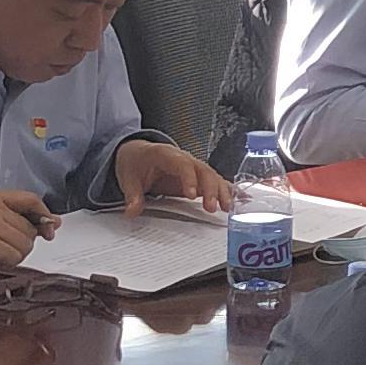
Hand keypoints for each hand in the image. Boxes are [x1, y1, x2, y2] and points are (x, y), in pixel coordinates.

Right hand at [0, 188, 56, 272]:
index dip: (44, 214)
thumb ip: (19, 220)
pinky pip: (15, 256)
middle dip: (22, 242)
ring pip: (25, 243)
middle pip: (30, 227)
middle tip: (0, 247)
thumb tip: (53, 223)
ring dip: (14, 254)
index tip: (50, 227)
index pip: (30, 199)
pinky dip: (7, 263)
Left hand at [112, 136, 233, 215]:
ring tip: (226, 208)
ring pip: (213, 176)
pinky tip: (238, 200)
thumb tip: (132, 211)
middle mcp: (184, 159)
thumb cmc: (135, 162)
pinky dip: (226, 190)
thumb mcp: (128, 178)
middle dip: (210, 188)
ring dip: (221, 191)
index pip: (182, 164)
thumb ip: (132, 195)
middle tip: (212, 207)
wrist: (138, 153)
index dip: (189, 179)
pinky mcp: (197, 177)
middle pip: (203, 170)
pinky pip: (214, 182)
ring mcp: (193, 167)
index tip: (192, 195)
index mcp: (166, 155)